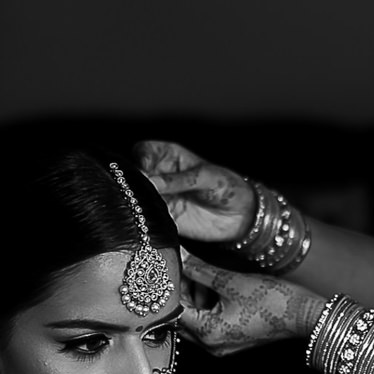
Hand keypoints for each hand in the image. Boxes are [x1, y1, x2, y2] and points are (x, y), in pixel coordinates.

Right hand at [137, 140, 256, 243]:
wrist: (241, 214)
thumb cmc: (226, 185)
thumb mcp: (205, 177)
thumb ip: (177, 180)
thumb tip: (149, 181)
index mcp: (169, 155)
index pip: (144, 151)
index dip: (140, 159)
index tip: (143, 171)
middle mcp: (160, 174)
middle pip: (135, 174)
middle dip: (132, 182)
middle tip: (139, 192)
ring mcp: (160, 196)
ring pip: (137, 196)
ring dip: (136, 202)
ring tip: (144, 208)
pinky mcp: (162, 217)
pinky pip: (146, 217)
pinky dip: (143, 219)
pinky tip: (148, 222)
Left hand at [178, 252, 322, 356]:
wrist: (303, 314)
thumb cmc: (271, 300)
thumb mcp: (231, 280)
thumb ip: (200, 269)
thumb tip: (180, 256)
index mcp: (207, 333)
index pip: (175, 312)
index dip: (169, 289)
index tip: (168, 269)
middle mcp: (211, 345)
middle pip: (183, 319)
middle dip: (181, 293)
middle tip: (180, 268)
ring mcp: (221, 345)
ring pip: (196, 321)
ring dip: (194, 298)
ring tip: (197, 272)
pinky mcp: (231, 339)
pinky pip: (210, 323)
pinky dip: (207, 306)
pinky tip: (212, 284)